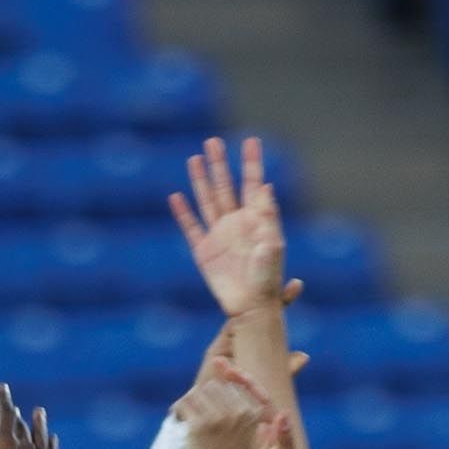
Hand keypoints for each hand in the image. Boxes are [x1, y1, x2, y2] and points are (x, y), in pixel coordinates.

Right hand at [0, 383, 58, 448]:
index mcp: (5, 446)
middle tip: (13, 409)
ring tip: (39, 411)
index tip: (3, 388)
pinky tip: (53, 439)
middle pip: (21, 426)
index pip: (5, 416)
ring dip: (39, 423)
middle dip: (15, 416)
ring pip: (39, 436)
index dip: (3, 401)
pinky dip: (51, 445)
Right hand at [170, 134, 289, 318]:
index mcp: (256, 219)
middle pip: (225, 186)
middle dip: (220, 164)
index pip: (253, 183)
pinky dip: (183, 213)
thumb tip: (265, 187)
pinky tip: (176, 196)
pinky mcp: (204, 252)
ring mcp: (218, 236)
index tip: (251, 141)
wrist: (251, 307)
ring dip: (201, 180)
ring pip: (207, 201)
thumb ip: (268, 217)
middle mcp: (236, 223)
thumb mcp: (273, 245)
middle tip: (213, 141)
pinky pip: (191, 228)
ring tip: (195, 158)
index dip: (251, 162)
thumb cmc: (268, 279)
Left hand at [175, 365, 271, 448]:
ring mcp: (221, 417)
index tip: (212, 395)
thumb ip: (237, 406)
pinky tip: (179, 419)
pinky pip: (184, 403)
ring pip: (198, 391)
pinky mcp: (201, 426)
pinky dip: (178, 410)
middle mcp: (240, 411)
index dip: (220, 388)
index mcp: (254, 413)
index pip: (235, 384)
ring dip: (190, 402)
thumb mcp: (242, 434)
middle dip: (204, 398)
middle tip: (197, 414)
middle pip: (215, 386)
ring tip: (188, 417)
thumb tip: (221, 369)